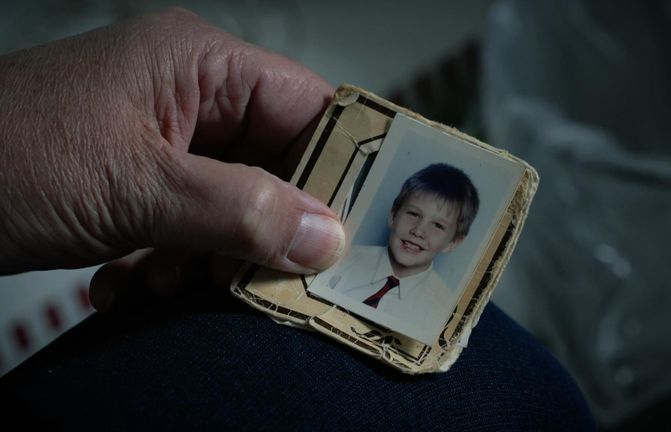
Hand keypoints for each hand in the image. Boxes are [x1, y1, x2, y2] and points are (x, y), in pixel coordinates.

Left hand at [0, 8, 344, 309]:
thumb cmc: (3, 156)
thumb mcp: (136, 188)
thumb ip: (242, 211)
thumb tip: (326, 236)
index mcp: (199, 64)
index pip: (309, 108)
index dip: (338, 168)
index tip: (350, 231)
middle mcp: (190, 93)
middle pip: (277, 161)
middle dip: (270, 225)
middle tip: (260, 273)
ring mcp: (164, 136)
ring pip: (236, 199)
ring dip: (216, 250)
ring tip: (174, 276)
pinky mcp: (140, 176)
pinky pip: (193, 218)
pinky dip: (176, 256)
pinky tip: (138, 279)